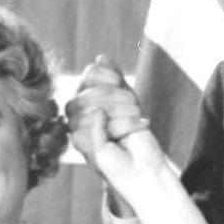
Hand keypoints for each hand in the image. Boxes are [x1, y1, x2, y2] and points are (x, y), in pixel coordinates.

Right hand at [64, 55, 167, 188]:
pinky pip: (96, 123)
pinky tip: (137, 126)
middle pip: (89, 90)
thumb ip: (115, 80)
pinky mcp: (82, 145)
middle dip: (116, 95)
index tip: (122, 81)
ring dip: (122, 109)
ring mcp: (78, 130)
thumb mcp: (129, 102)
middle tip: (137, 105)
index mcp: (89, 100)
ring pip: (92, 106)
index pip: (89, 75)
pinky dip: (122, 124)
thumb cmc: (138, 137)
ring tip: (140, 116)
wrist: (146, 167)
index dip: (105, 75)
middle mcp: (79, 114)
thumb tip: (100, 57)